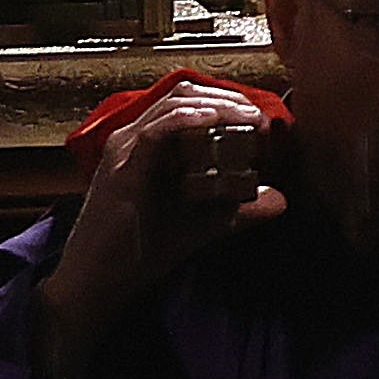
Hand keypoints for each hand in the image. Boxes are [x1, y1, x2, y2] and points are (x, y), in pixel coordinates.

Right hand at [38, 83, 280, 378]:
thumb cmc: (141, 252)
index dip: (226, 102)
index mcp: (148, 144)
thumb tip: (280, 200)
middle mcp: (133, 137)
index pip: (188, 102)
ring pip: (172, 104)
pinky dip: (186, 120)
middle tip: (258, 116)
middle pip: (183, 94)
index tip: (259, 119)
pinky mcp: (122, 166)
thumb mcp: (202, 225)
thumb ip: (238, 212)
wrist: (98, 284)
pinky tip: (211, 121)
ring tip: (247, 118)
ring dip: (215, 106)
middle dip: (227, 98)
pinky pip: (155, 131)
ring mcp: (125, 148)